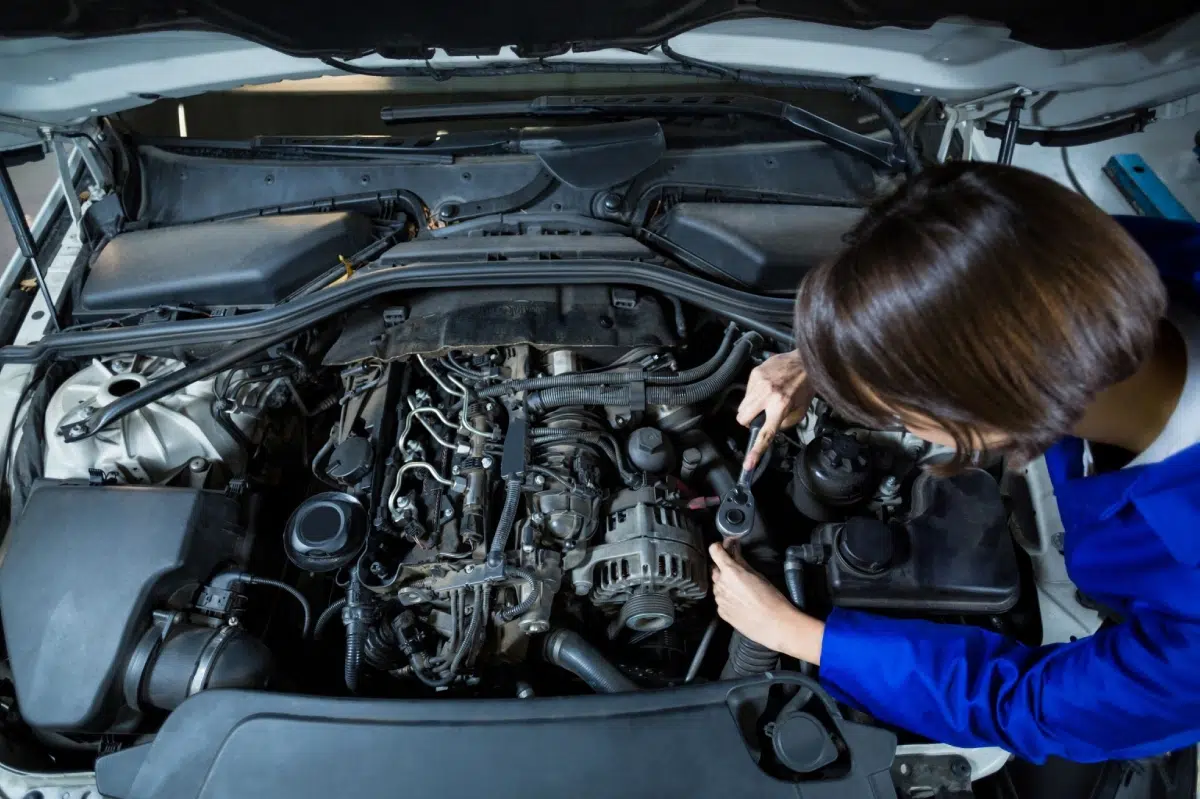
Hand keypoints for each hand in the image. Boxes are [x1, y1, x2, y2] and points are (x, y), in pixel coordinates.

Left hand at [709, 541, 823, 664]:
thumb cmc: (770, 598)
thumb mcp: (757, 574)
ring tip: (742, 589)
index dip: (719, 547)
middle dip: (724, 567)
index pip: (714, 550)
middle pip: (715, 569)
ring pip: (717, 585)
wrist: (774, 624)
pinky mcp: (721, 612)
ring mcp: (719, 599)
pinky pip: (720, 600)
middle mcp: (720, 584)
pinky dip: (727, 597)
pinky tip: (740, 601)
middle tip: (738, 570)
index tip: (724, 547)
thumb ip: (741, 561)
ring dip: (725, 583)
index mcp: (729, 572)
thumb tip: (734, 549)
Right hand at [737, 351, 812, 470]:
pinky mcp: (755, 374)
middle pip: (743, 418)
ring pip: (742, 406)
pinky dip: (753, 395)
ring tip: (764, 402)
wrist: (804, 361)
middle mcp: (767, 395)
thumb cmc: (805, 386)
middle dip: (747, 422)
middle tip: (758, 418)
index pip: (765, 433)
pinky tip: (765, 389)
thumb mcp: (801, 410)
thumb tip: (771, 427)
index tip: (748, 464)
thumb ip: (785, 422)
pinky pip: (747, 392)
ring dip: (750, 409)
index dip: (756, 451)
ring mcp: (759, 383)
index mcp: (781, 406)